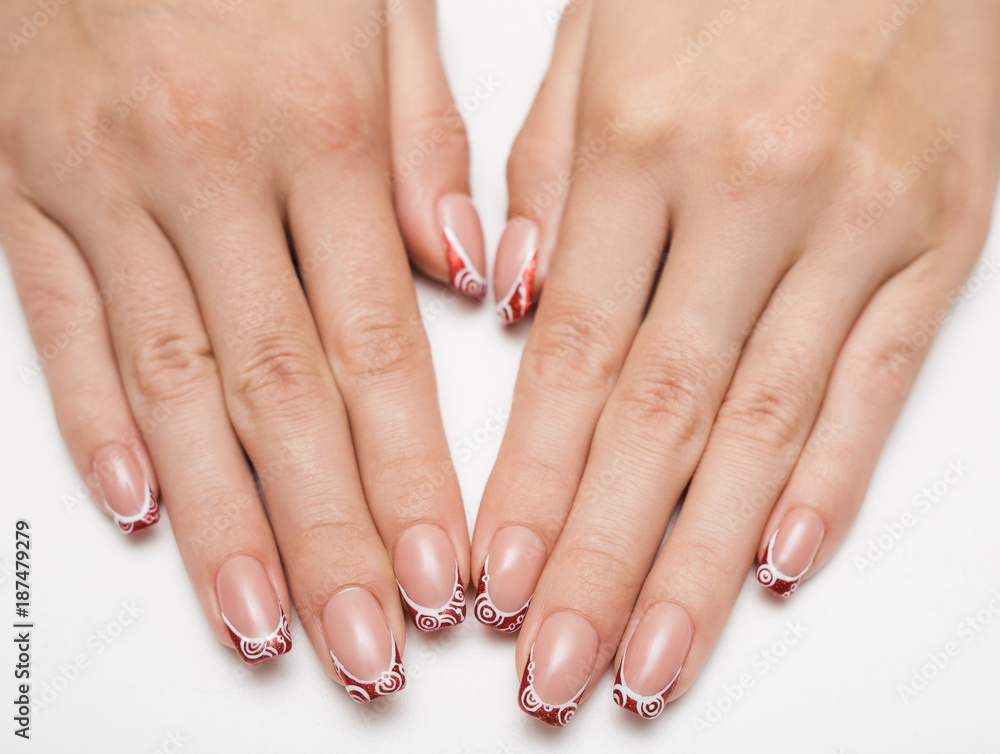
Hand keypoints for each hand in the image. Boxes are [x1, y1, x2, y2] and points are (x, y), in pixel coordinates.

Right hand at [0, 0, 482, 700]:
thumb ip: (420, 141)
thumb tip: (460, 273)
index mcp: (310, 129)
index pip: (376, 349)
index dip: (412, 477)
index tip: (443, 571)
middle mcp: (203, 172)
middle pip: (279, 397)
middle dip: (329, 539)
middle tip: (369, 643)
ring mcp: (100, 186)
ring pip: (169, 389)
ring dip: (222, 521)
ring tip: (265, 622)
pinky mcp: (21, 185)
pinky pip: (59, 325)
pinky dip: (94, 425)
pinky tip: (140, 507)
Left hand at [474, 0, 999, 724]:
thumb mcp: (600, 38)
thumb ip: (547, 176)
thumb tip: (509, 299)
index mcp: (641, 146)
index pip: (571, 359)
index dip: (529, 482)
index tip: (495, 579)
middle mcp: (746, 198)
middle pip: (657, 419)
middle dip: (600, 560)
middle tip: (558, 666)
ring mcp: (851, 224)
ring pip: (762, 425)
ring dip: (701, 559)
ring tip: (651, 656)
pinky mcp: (938, 237)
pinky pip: (877, 379)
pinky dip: (831, 478)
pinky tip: (782, 561)